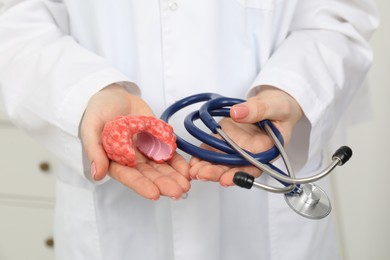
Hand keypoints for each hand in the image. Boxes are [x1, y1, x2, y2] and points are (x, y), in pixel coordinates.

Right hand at [80, 84, 189, 199]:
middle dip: (164, 184)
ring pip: (162, 168)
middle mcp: (132, 160)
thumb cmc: (98, 111)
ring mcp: (146, 152)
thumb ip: (94, 150)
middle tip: (178, 192)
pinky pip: (169, 154)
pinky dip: (178, 162)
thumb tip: (97, 174)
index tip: (155, 194)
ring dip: (174, 177)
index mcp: (114, 161)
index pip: (129, 177)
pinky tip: (187, 171)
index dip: (141, 185)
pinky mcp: (157, 142)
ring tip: (186, 185)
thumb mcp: (90, 127)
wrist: (115, 95)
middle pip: (149, 175)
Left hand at [189, 85, 302, 185]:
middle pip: (234, 168)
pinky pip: (213, 148)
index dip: (240, 175)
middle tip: (202, 174)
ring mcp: (236, 147)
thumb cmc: (280, 108)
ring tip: (194, 171)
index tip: (226, 179)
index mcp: (267, 151)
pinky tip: (193, 161)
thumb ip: (259, 110)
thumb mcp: (276, 107)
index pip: (253, 168)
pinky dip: (202, 155)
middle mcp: (250, 153)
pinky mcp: (225, 138)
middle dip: (217, 173)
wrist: (273, 104)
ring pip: (221, 161)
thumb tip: (238, 113)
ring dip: (207, 168)